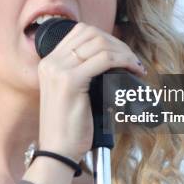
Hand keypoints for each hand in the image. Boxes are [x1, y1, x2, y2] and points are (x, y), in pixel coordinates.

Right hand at [37, 22, 145, 161]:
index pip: (80, 32)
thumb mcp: (71, 93)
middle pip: (90, 33)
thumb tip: (110, 58)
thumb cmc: (68, 127)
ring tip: (134, 65)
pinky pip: (105, 59)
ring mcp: (59, 70)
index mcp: (49, 62)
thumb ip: (82, 72)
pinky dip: (123, 60)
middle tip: (132, 59)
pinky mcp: (71, 81)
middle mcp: (51, 62)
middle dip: (116, 43)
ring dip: (123, 51)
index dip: (105, 37)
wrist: (58, 151)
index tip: (120, 52)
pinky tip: (132, 70)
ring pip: (99, 44)